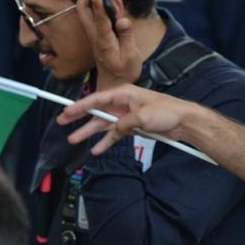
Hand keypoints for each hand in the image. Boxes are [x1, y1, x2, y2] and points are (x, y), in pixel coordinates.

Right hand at [58, 84, 194, 155]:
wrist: (183, 122)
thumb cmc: (166, 112)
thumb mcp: (143, 116)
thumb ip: (124, 123)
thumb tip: (113, 129)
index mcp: (125, 94)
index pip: (98, 99)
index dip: (80, 105)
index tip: (65, 110)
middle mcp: (123, 103)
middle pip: (97, 111)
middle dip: (79, 117)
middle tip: (61, 122)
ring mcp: (127, 116)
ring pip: (103, 124)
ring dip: (89, 132)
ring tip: (73, 140)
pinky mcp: (132, 127)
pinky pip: (114, 135)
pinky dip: (106, 142)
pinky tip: (96, 150)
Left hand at [75, 0, 142, 91]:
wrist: (114, 84)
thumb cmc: (124, 70)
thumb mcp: (131, 56)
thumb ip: (127, 37)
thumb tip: (122, 19)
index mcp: (104, 42)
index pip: (99, 20)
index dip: (98, 5)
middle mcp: (96, 36)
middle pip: (84, 10)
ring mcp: (94, 34)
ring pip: (86, 11)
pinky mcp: (97, 34)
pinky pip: (93, 14)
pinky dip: (97, 2)